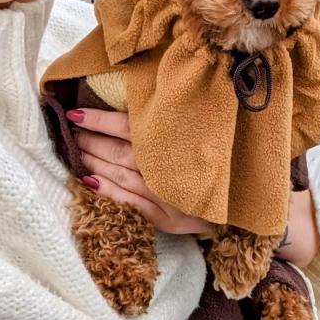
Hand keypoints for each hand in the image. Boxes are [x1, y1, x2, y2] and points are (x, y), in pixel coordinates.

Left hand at [68, 108, 210, 234]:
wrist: (248, 199)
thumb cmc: (223, 157)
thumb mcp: (205, 130)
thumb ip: (174, 119)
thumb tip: (142, 100)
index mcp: (175, 142)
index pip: (128, 127)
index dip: (99, 120)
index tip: (76, 113)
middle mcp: (168, 168)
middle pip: (119, 151)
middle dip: (90, 140)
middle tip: (70, 130)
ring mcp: (166, 196)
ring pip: (119, 175)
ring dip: (93, 162)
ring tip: (75, 151)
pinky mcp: (167, 219)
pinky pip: (129, 203)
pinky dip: (107, 192)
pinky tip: (89, 182)